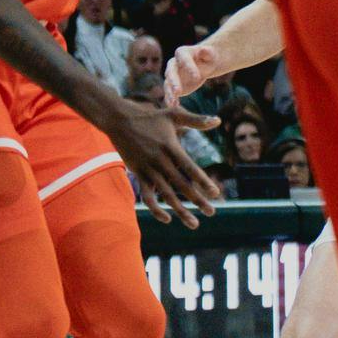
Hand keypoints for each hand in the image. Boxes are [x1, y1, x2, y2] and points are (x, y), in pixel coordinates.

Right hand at [99, 100, 221, 228]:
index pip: (190, 169)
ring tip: (194, 223)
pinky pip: (147, 196)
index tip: (216, 193)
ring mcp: (148, 169)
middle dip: (197, 200)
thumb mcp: (174, 114)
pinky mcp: (138, 174)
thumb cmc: (150, 117)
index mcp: (172, 148)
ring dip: (180, 210)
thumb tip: (218, 120)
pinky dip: (155, 208)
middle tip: (212, 212)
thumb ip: (197, 120)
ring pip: (166, 195)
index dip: (203, 182)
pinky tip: (167, 218)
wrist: (119, 120)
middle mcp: (160, 161)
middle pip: (181, 185)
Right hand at [164, 43, 218, 104]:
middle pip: (171, 72)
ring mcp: (172, 75)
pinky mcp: (173, 86)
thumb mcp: (210, 55)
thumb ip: (207, 53)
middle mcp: (173, 63)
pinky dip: (170, 99)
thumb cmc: (208, 58)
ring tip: (173, 103)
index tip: (198, 78)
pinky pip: (169, 92)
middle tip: (178, 91)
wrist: (204, 64)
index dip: (189, 67)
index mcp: (182, 52)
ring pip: (168, 84)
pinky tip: (173, 105)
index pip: (184, 59)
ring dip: (170, 93)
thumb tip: (204, 50)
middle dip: (174, 82)